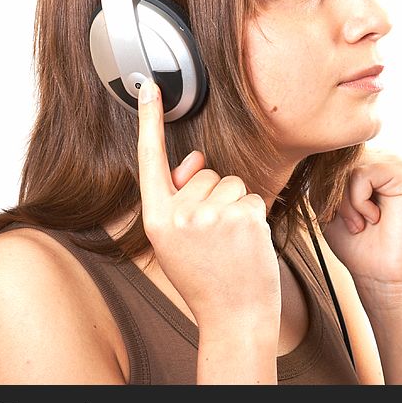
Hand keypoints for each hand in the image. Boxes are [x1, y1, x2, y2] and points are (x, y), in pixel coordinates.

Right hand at [136, 79, 280, 329]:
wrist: (234, 315)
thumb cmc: (206, 277)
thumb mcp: (176, 241)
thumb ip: (177, 197)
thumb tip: (195, 156)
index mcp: (156, 219)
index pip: (150, 160)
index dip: (148, 121)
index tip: (148, 87)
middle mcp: (180, 214)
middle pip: (205, 172)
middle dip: (214, 196)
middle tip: (215, 237)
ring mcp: (212, 214)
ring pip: (231, 182)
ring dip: (235, 205)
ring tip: (230, 242)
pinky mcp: (244, 214)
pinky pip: (252, 195)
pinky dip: (254, 215)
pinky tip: (247, 242)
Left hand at [323, 149, 401, 304]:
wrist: (383, 276)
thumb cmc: (357, 244)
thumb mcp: (328, 204)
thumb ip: (323, 177)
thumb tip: (317, 153)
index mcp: (369, 162)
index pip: (331, 155)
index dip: (324, 187)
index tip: (336, 216)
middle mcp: (385, 157)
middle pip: (337, 158)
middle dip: (332, 195)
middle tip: (351, 224)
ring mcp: (397, 163)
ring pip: (347, 165)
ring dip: (344, 201)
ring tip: (361, 223)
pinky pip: (360, 174)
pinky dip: (357, 201)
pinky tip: (373, 218)